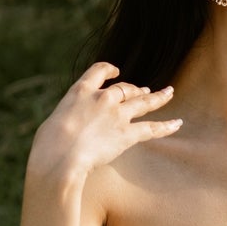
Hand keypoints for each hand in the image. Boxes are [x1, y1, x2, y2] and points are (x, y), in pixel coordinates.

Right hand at [27, 62, 180, 181]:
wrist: (60, 156)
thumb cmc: (48, 145)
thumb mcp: (53, 124)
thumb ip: (67, 119)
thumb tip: (68, 128)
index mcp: (80, 91)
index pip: (99, 72)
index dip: (110, 70)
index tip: (116, 71)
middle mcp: (102, 98)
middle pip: (124, 88)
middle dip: (135, 89)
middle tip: (144, 90)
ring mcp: (116, 114)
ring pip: (143, 102)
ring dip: (158, 97)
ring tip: (169, 93)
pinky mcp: (126, 134)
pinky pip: (151, 128)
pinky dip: (166, 126)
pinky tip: (178, 124)